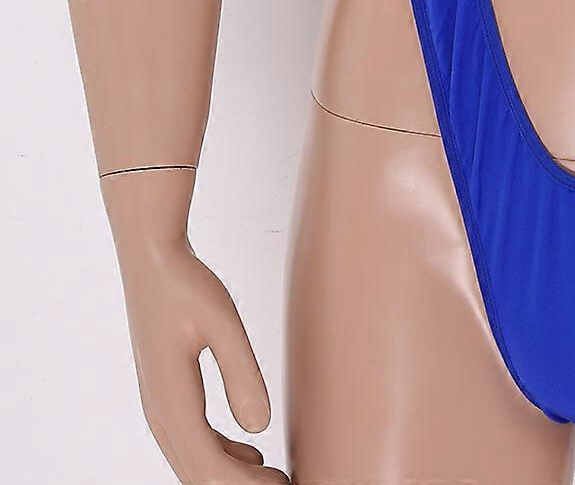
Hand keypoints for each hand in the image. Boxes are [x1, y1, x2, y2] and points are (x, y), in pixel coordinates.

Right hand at [103, 170, 287, 482]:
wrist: (151, 258)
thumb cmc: (185, 284)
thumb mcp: (222, 324)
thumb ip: (242, 374)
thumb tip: (261, 429)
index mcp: (170, 401)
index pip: (208, 466)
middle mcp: (159, 412)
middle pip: (198, 471)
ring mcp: (159, 404)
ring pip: (193, 460)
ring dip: (230, 475)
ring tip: (276, 478)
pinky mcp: (167, 393)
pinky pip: (192, 440)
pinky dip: (221, 456)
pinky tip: (252, 455)